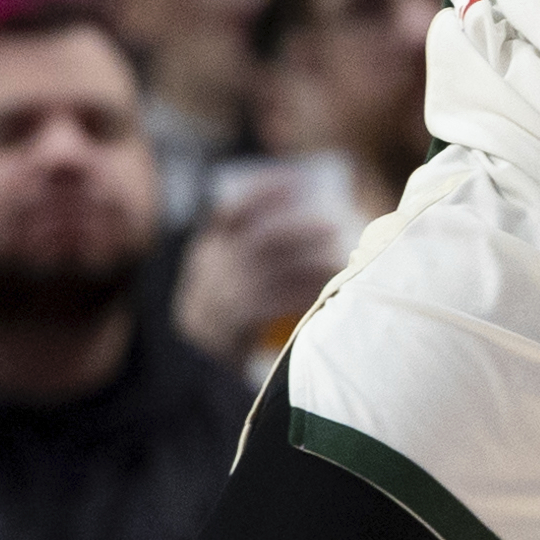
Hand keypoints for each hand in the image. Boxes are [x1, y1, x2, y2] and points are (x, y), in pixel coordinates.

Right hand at [171, 178, 346, 363]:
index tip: (300, 181)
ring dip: (309, 263)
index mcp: (207, 247)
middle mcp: (208, 270)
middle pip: (258, 241)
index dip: (264, 191)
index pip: (230, 210)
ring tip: (339, 257)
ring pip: (271, 274)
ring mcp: (218, 299)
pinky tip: (326, 290)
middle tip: (334, 221)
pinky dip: (302, 294)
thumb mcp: (229, 271)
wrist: (200, 359)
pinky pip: (272, 305)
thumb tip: (317, 215)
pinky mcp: (233, 326)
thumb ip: (258, 247)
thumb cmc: (232, 303)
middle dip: (298, 228)